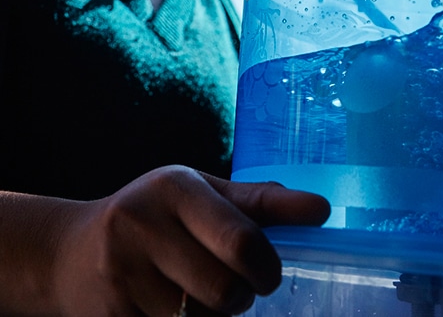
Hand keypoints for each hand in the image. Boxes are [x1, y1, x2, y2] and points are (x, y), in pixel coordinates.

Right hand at [52, 165, 329, 316]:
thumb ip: (262, 202)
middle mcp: (142, 225)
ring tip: (194, 292)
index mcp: (175, 187)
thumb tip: (322, 210)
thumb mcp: (204, 195)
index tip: (268, 273)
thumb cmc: (157, 217)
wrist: (70, 253)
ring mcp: (121, 275)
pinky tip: (166, 307)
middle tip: (232, 285)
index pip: (241, 240)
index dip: (267, 267)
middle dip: (241, 296)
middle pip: (226, 291)